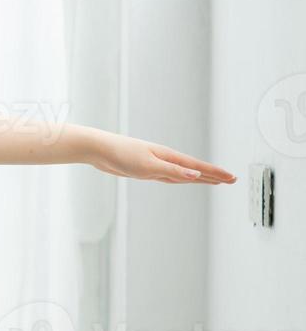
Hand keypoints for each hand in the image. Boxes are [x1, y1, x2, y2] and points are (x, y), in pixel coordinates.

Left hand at [89, 131, 234, 183]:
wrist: (98, 150)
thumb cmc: (121, 154)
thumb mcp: (148, 166)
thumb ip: (172, 171)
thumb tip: (195, 173)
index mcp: (168, 157)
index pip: (198, 167)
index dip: (215, 173)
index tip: (232, 178)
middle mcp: (164, 159)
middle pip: (194, 169)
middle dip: (212, 175)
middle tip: (231, 180)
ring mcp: (155, 164)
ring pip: (182, 174)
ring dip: (198, 177)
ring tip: (213, 180)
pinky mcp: (144, 170)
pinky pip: (168, 176)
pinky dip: (180, 179)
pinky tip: (183, 180)